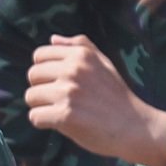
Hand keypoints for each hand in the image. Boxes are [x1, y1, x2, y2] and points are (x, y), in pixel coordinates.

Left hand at [26, 35, 165, 165]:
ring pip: (30, 97)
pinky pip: (35, 116)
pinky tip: (58, 123)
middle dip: (41, 88)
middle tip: (58, 99)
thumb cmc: (118, 96)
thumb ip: (80, 46)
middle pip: (32, 75)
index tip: (55, 82)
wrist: (134, 126)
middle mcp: (73, 70)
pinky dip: (42, 122)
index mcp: (81, 55)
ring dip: (41, 107)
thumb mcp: (104, 63)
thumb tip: (53, 39)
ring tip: (59, 111)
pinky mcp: (65, 115)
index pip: (39, 55)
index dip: (44, 70)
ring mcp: (68, 92)